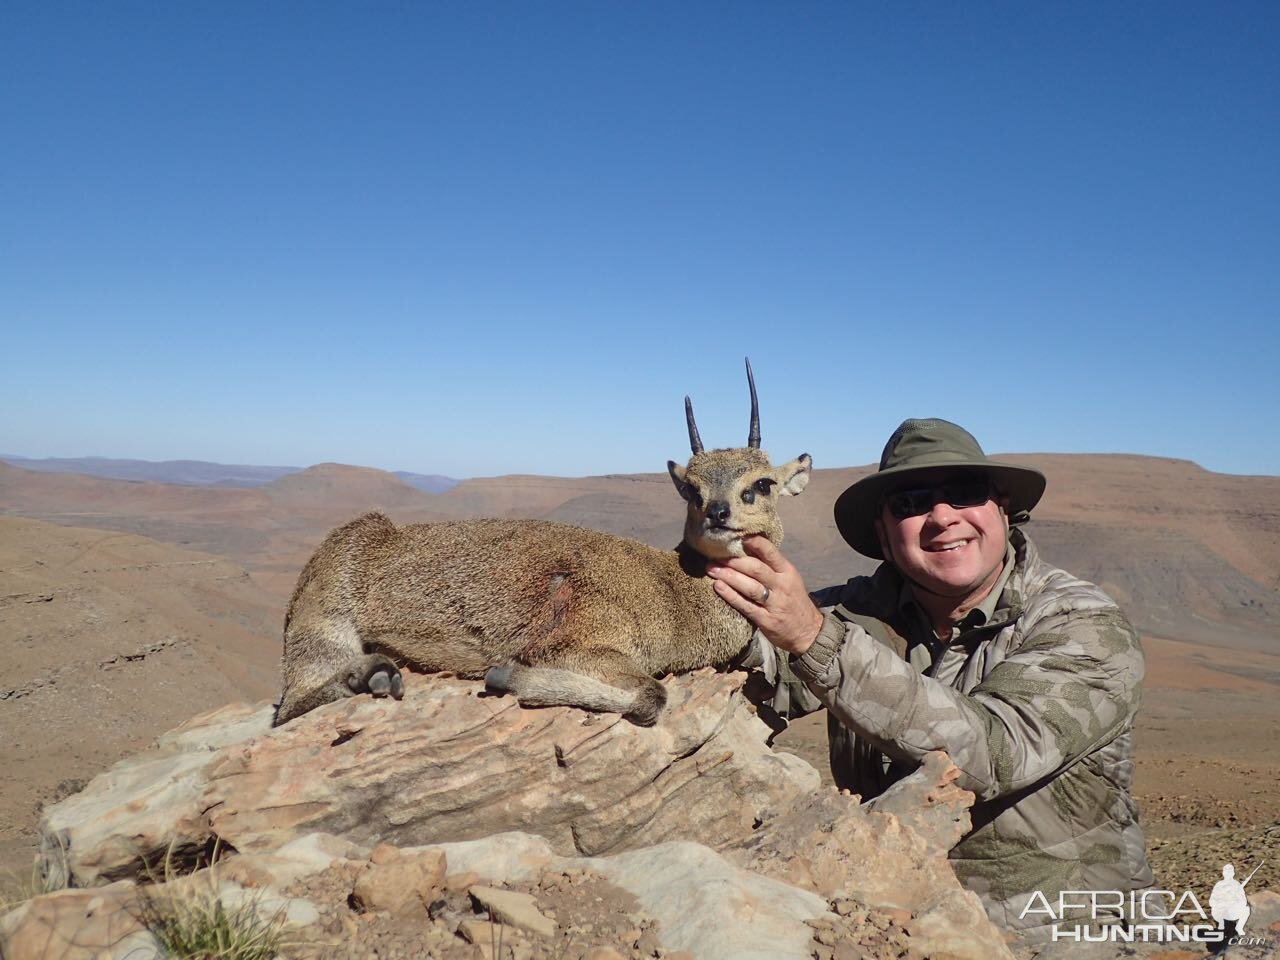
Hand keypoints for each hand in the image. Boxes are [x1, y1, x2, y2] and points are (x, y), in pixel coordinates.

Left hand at [706, 535, 824, 654]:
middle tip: (714, 556)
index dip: (755, 543)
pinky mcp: (766, 620)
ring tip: (711, 569)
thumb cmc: (794, 600)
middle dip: (733, 561)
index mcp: (787, 572)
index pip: (771, 553)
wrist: (809, 631)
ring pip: (749, 587)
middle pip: (755, 569)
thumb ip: (771, 566)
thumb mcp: (790, 579)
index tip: (738, 536)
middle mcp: (781, 586)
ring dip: (728, 576)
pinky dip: (730, 595)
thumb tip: (746, 547)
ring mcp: (774, 603)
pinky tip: (718, 587)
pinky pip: (745, 606)